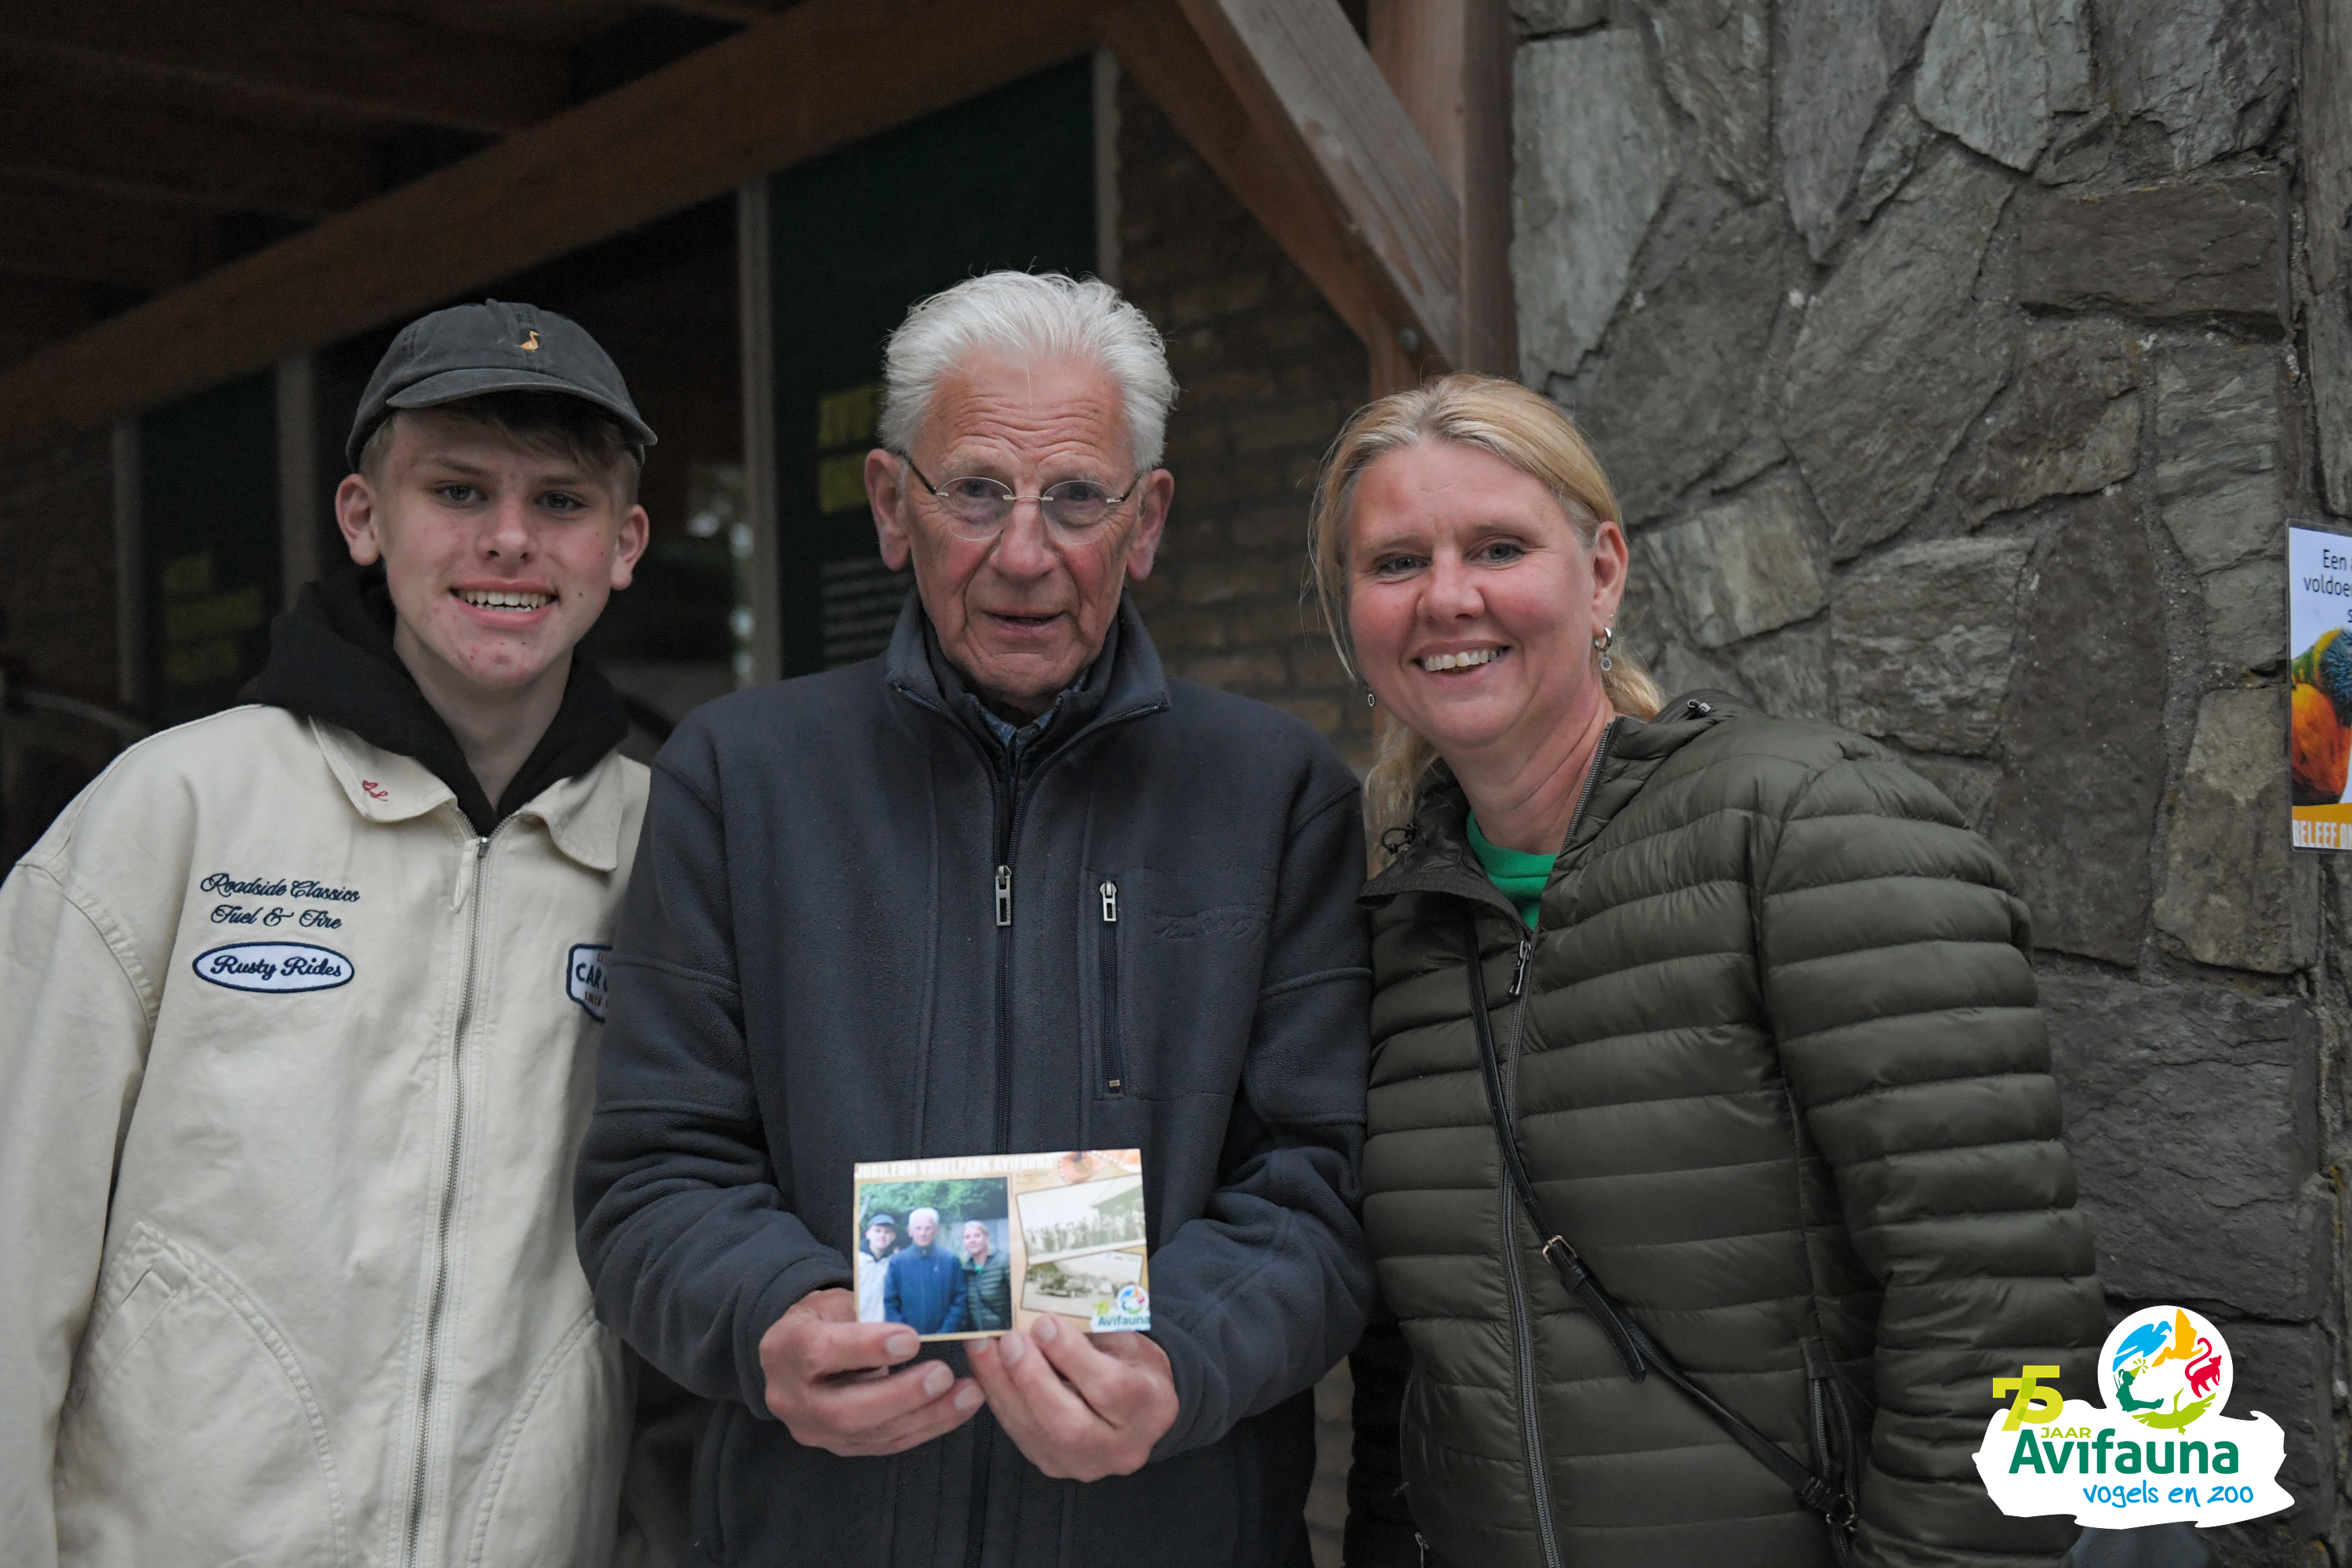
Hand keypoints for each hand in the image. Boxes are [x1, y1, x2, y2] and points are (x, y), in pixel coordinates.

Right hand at [758, 1288, 982, 1455]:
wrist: (798, 1354)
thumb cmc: (824, 1318)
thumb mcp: (835, 1303)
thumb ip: (868, 1314)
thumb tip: (925, 1316)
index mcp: (784, 1349)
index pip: (820, 1352)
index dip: (866, 1348)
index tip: (912, 1339)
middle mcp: (791, 1398)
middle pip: (845, 1409)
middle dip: (901, 1395)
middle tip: (944, 1375)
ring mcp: (814, 1429)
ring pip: (871, 1433)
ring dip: (926, 1415)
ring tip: (968, 1394)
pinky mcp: (840, 1447)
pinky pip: (886, 1443)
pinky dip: (926, 1426)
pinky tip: (958, 1409)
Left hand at [967, 1317, 1177, 1480]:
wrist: (1141, 1408)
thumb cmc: (1134, 1365)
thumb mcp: (1128, 1340)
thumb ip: (1092, 1332)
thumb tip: (1041, 1310)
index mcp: (1150, 1408)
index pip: (1109, 1388)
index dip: (1072, 1356)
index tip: (1044, 1323)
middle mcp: (1121, 1447)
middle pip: (1069, 1423)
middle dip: (1031, 1378)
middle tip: (1009, 1339)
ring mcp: (1084, 1463)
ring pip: (1035, 1432)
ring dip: (1003, 1386)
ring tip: (983, 1345)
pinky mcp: (1053, 1463)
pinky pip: (1019, 1432)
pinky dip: (998, 1397)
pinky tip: (984, 1367)